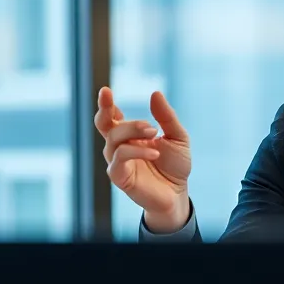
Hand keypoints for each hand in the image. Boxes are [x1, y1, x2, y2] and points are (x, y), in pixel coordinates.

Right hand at [94, 87, 191, 231]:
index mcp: (129, 135)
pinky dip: (136, 152)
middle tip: (147, 122)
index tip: (105, 91)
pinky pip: (119, 159)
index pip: (110, 117)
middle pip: (107, 125)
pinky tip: (155, 153)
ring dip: (133, 131)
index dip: (105, 104)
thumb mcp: (177, 137)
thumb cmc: (175, 165)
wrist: (178, 192)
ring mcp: (117, 162)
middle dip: (114, 114)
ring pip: (113, 140)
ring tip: (154, 133)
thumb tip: (155, 93)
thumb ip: (166, 117)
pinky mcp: (119, 177)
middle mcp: (119, 147)